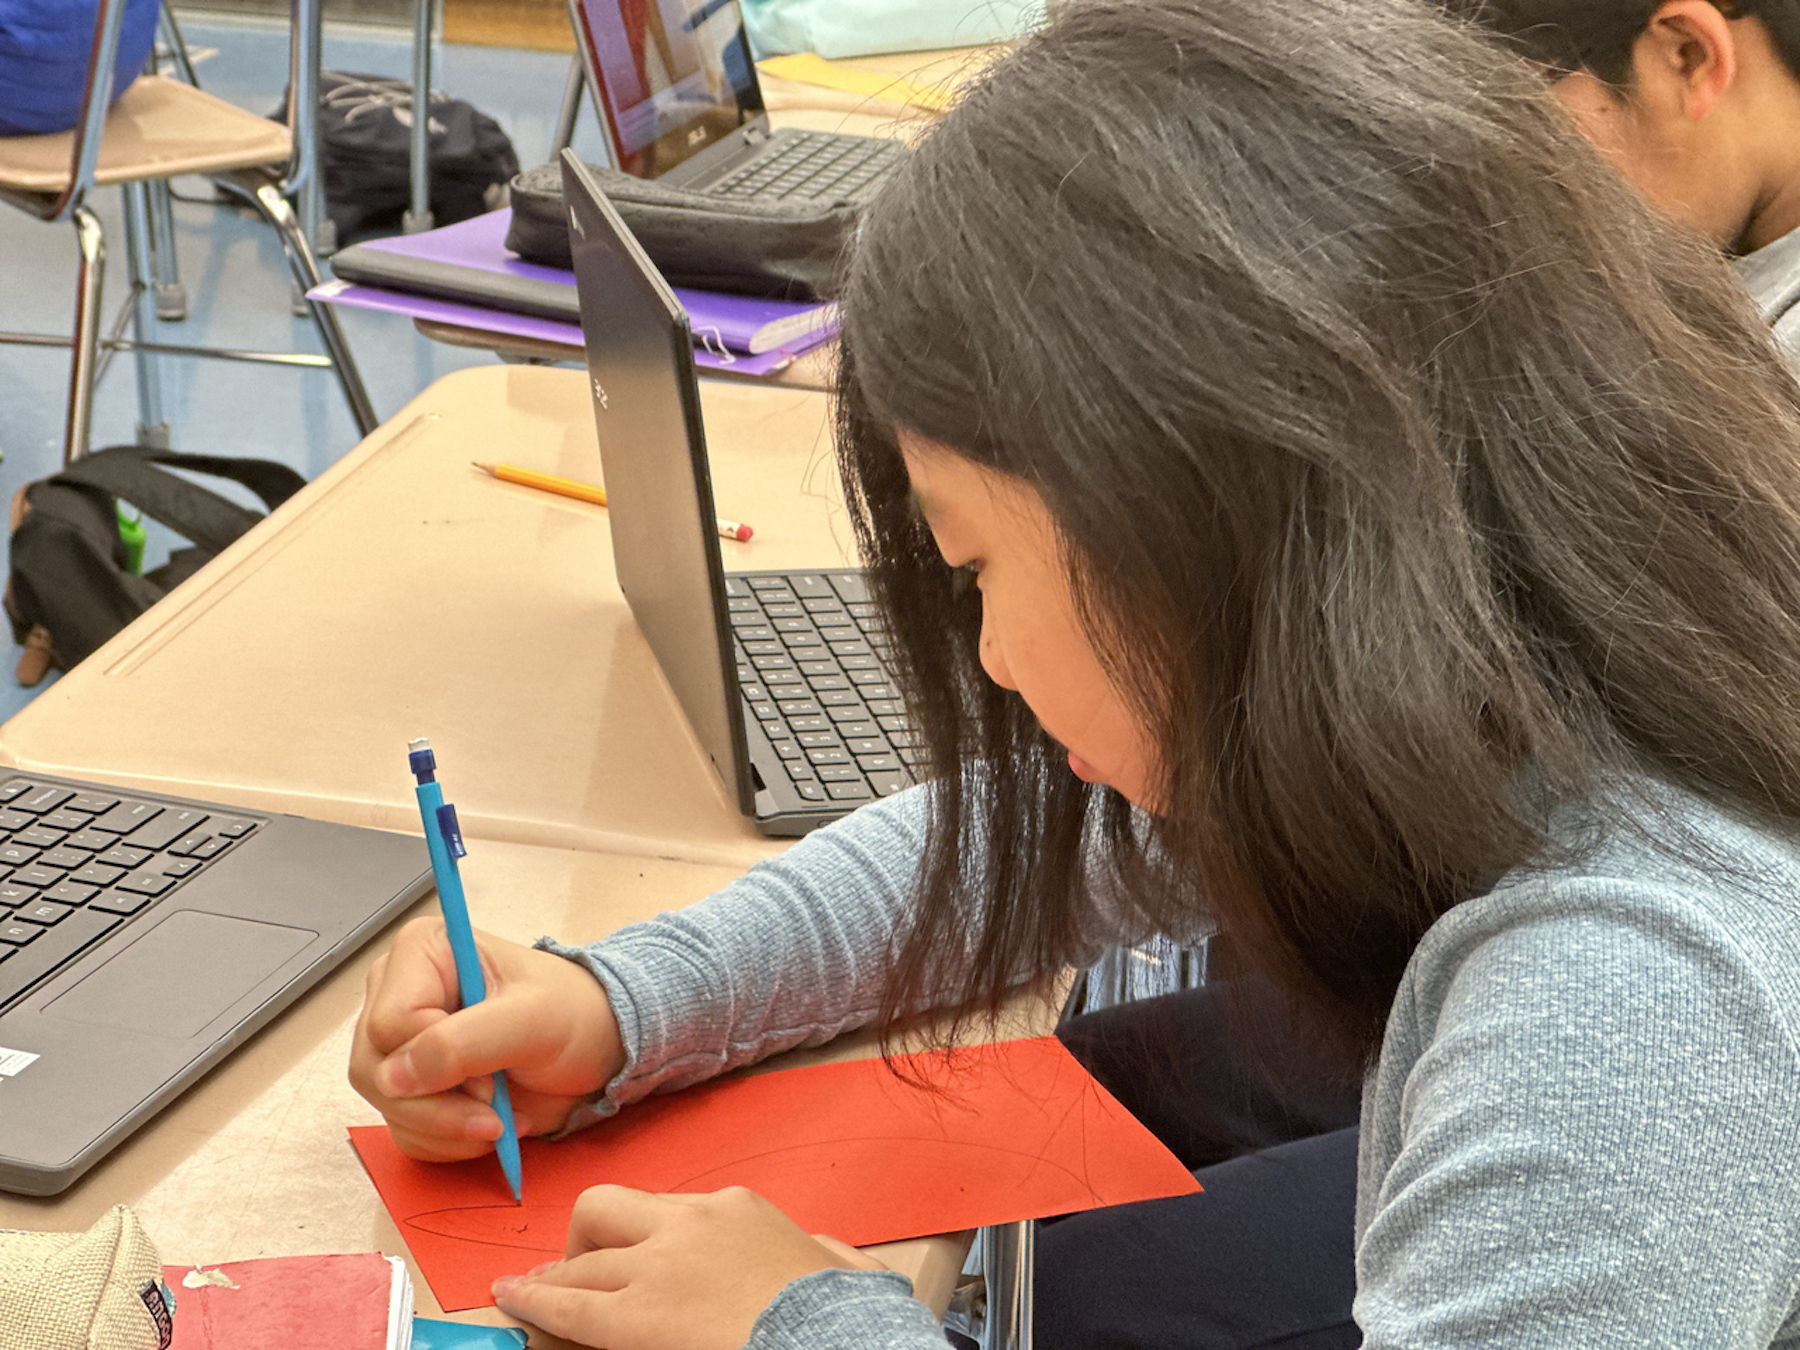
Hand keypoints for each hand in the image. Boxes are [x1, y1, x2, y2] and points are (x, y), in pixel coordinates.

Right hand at [349, 916, 623, 1159]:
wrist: (594, 1048)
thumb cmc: (571, 1014)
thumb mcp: (531, 1020)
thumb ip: (462, 1043)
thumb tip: (394, 1077)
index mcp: (421, 952)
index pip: (389, 1024)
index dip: (437, 1060)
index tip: (490, 1074)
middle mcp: (397, 992)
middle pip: (374, 1069)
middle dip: (440, 1103)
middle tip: (496, 1106)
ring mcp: (399, 1044)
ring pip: (386, 1106)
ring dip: (448, 1127)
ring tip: (502, 1116)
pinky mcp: (410, 1085)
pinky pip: (404, 1131)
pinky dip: (448, 1141)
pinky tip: (490, 1124)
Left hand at [491, 1185, 889, 1349]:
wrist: (832, 1333)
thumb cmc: (840, 1312)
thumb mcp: (838, 1263)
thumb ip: (825, 1252)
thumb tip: (834, 1256)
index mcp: (736, 1209)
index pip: (666, 1209)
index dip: (637, 1235)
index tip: (626, 1250)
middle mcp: (689, 1223)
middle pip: (610, 1213)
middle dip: (586, 1240)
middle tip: (575, 1268)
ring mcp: (658, 1265)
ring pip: (585, 1257)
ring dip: (559, 1276)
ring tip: (533, 1292)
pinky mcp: (637, 1314)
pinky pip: (571, 1304)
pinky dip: (535, 1301)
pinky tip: (513, 1300)